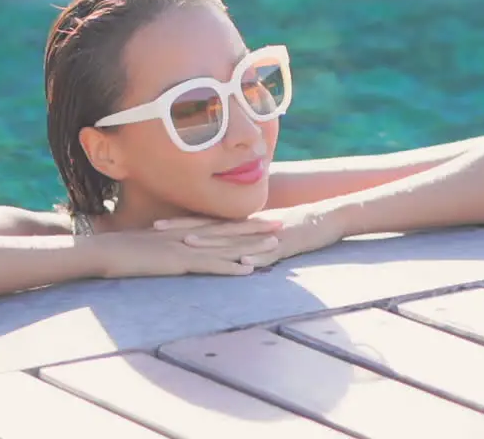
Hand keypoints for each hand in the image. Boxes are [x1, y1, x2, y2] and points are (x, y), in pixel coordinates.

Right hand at [92, 217, 280, 278]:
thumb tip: (164, 250)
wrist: (101, 251)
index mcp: (179, 231)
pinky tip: (249, 270)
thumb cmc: (116, 250)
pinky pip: (210, 266)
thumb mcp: (143, 245)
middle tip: (280, 223)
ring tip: (276, 244)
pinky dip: (230, 268)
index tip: (259, 218)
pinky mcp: (178, 262)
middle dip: (255, 228)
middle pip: (227, 231)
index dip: (239, 222)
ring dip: (252, 246)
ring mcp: (184, 248)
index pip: (215, 225)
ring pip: (225, 246)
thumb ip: (158, 246)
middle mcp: (186, 235)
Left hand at [159, 207, 344, 268]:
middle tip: (156, 230)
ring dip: (212, 244)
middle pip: (212, 228)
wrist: (328, 218)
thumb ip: (241, 237)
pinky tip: (240, 264)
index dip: (182, 223)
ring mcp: (266, 238)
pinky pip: (269, 255)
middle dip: (184, 229)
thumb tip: (222, 249)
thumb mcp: (263, 233)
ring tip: (188, 245)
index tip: (156, 224)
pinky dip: (255, 260)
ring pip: (235, 241)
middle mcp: (249, 228)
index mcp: (242, 225)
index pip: (207, 223)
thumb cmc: (296, 227)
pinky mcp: (286, 247)